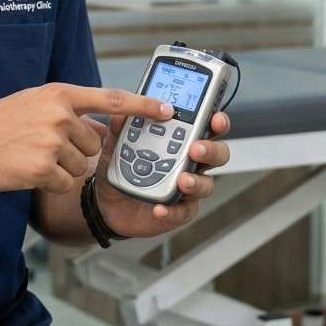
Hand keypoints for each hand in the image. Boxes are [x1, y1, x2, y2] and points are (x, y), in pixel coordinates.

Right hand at [0, 84, 171, 194]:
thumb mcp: (32, 103)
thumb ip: (66, 110)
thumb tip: (100, 128)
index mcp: (58, 93)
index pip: (112, 99)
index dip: (143, 107)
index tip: (168, 112)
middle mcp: (59, 114)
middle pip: (94, 144)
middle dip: (76, 151)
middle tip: (44, 147)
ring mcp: (51, 142)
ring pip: (80, 166)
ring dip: (61, 168)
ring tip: (30, 157)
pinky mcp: (42, 169)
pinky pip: (64, 183)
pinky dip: (48, 183)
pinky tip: (26, 171)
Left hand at [91, 107, 230, 238]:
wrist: (108, 202)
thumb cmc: (123, 167)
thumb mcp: (116, 145)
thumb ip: (120, 128)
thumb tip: (120, 114)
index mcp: (182, 139)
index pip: (207, 127)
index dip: (217, 122)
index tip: (215, 118)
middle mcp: (190, 162)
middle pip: (217, 154)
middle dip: (211, 150)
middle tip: (196, 149)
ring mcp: (187, 187)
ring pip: (206, 184)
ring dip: (196, 182)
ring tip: (182, 180)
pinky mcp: (179, 211)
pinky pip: (183, 212)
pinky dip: (173, 211)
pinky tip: (160, 208)